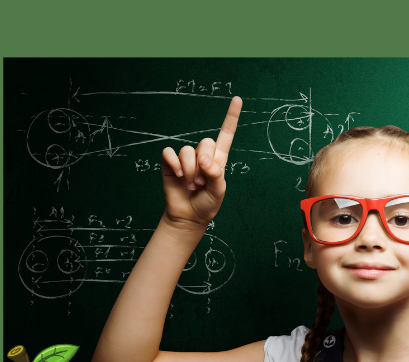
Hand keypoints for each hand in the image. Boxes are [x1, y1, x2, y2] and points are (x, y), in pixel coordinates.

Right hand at [161, 96, 241, 229]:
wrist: (188, 216)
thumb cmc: (207, 203)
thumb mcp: (218, 190)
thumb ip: (215, 174)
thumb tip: (203, 158)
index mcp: (218, 159)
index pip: (226, 134)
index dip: (231, 117)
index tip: (238, 99)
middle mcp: (202, 154)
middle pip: (205, 142)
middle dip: (203, 164)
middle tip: (201, 183)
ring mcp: (186, 158)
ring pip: (187, 150)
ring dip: (189, 170)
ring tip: (191, 184)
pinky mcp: (171, 162)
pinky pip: (170, 152)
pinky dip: (174, 164)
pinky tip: (178, 176)